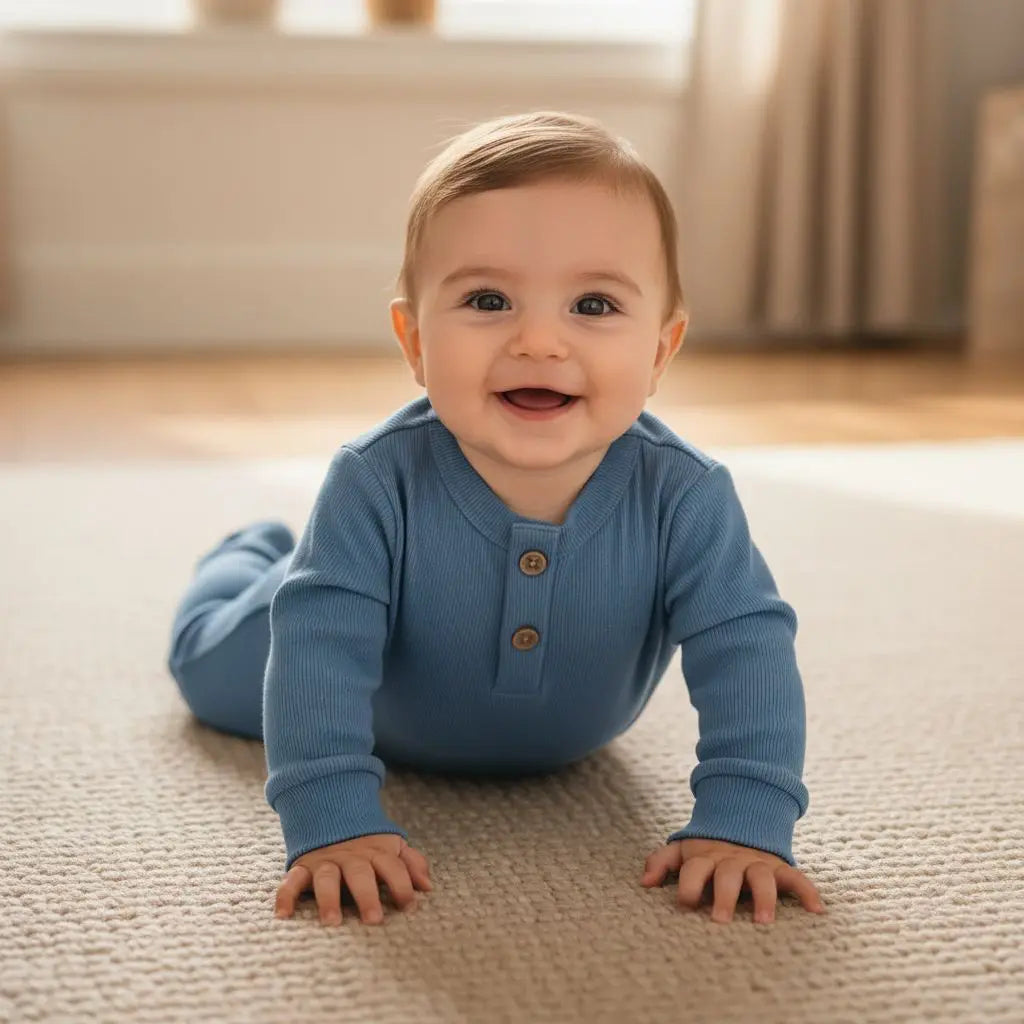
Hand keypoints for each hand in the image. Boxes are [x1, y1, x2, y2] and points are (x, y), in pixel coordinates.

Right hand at [273, 833, 432, 925]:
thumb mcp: (392, 846)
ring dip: (329, 899)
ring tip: (333, 922)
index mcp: (376, 852)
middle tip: (373, 919)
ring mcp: (326, 862)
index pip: (392, 866)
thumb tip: (427, 886)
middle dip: (367, 896)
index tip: (409, 906)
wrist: (332, 813)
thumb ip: (411, 863)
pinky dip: (285, 896)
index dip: (402, 884)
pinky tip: (284, 915)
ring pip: (326, 878)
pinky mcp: (303, 867)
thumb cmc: (368, 843)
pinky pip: (291, 881)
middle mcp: (351, 857)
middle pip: (360, 874)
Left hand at [641, 837, 824, 923]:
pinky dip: (807, 892)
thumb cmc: (705, 853)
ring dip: (763, 897)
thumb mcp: (682, 851)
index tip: (687, 902)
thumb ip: (661, 862)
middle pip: (727, 875)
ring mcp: (756, 862)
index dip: (690, 884)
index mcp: (705, 858)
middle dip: (723, 896)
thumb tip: (644, 882)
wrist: (739, 822)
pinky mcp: (779, 866)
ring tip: (763, 922)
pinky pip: (796, 877)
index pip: (694, 869)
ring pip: (761, 877)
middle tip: (720, 920)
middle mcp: (731, 860)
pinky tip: (817, 911)